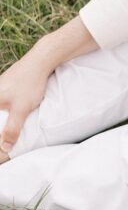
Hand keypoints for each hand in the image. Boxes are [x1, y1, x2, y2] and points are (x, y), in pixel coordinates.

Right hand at [0, 17, 96, 158]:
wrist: (40, 61)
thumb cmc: (29, 84)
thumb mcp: (21, 110)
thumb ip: (12, 129)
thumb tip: (5, 148)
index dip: (0, 130)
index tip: (4, 142)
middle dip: (2, 125)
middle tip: (8, 139)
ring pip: (1, 108)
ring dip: (4, 119)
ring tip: (13, 128)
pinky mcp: (7, 85)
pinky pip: (4, 102)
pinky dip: (7, 109)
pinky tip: (15, 113)